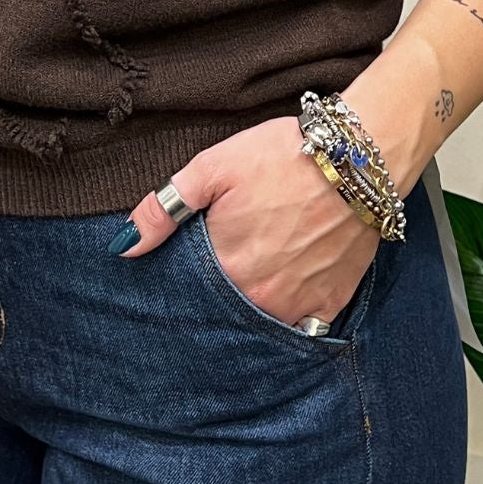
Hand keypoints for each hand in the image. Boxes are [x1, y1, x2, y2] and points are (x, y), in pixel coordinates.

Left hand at [112, 116, 383, 328]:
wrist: (360, 157)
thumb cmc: (284, 155)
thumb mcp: (213, 167)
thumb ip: (164, 209)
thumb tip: (122, 246)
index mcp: (225, 266)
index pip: (188, 296)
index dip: (181, 287)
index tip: (177, 279)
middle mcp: (260, 296)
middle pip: (223, 313)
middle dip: (213, 302)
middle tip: (217, 277)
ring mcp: (299, 302)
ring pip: (260, 323)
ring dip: (249, 312)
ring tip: (247, 287)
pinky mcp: (332, 300)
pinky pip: (304, 328)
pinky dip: (291, 320)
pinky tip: (282, 302)